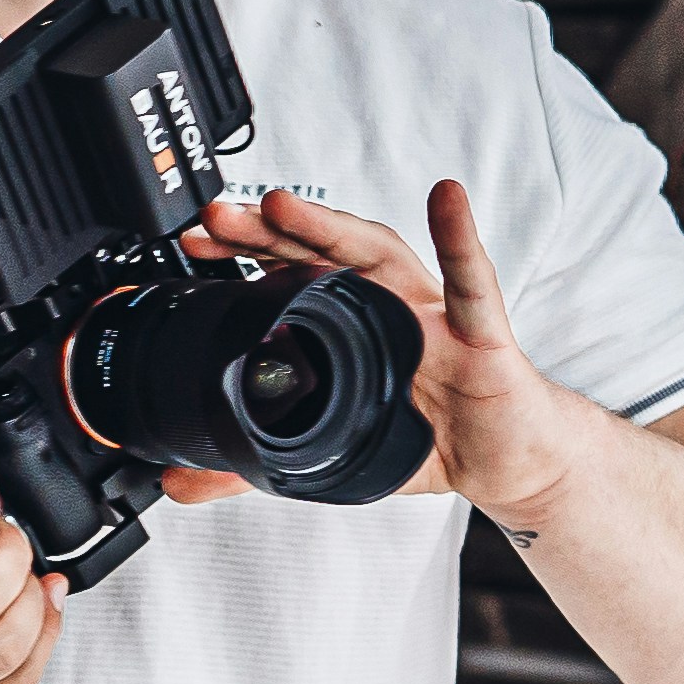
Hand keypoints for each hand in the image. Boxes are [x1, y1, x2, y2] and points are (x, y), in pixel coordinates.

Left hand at [168, 183, 584, 527]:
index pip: (286, 275)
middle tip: (213, 217)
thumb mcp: (330, 454)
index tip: (191, 243)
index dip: (241, 256)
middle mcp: (385, 304)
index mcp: (347, 324)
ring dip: (328, 226)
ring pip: (378, 255)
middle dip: (264, 231)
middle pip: (318, 253)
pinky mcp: (483, 336)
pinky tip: (447, 199)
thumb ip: (254, 467)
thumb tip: (178, 483)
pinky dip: (460, 241)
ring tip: (281, 202)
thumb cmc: (426, 439)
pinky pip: (472, 284)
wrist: (505, 462)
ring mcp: (432, 313)